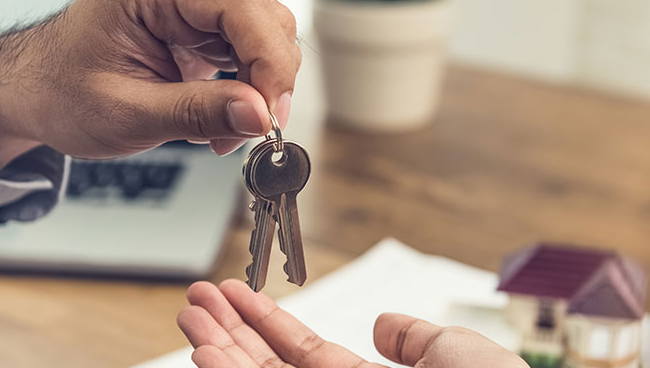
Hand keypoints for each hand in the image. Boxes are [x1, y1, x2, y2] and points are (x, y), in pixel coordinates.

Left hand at [0, 0, 300, 171]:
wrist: (38, 87)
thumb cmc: (64, 93)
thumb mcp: (128, 115)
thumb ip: (198, 112)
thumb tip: (260, 116)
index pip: (241, 6)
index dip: (268, 63)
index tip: (269, 116)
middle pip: (263, 16)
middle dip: (267, 80)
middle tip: (250, 134)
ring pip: (265, 30)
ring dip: (259, 86)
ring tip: (223, 132)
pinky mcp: (202, 10)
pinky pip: (250, 41)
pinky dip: (247, 82)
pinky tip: (220, 113)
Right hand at [177, 280, 528, 367]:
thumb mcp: (459, 356)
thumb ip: (416, 339)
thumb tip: (385, 325)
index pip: (304, 355)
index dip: (268, 321)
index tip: (238, 293)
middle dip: (230, 331)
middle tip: (198, 297)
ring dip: (218, 349)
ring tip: (190, 313)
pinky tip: (204, 351)